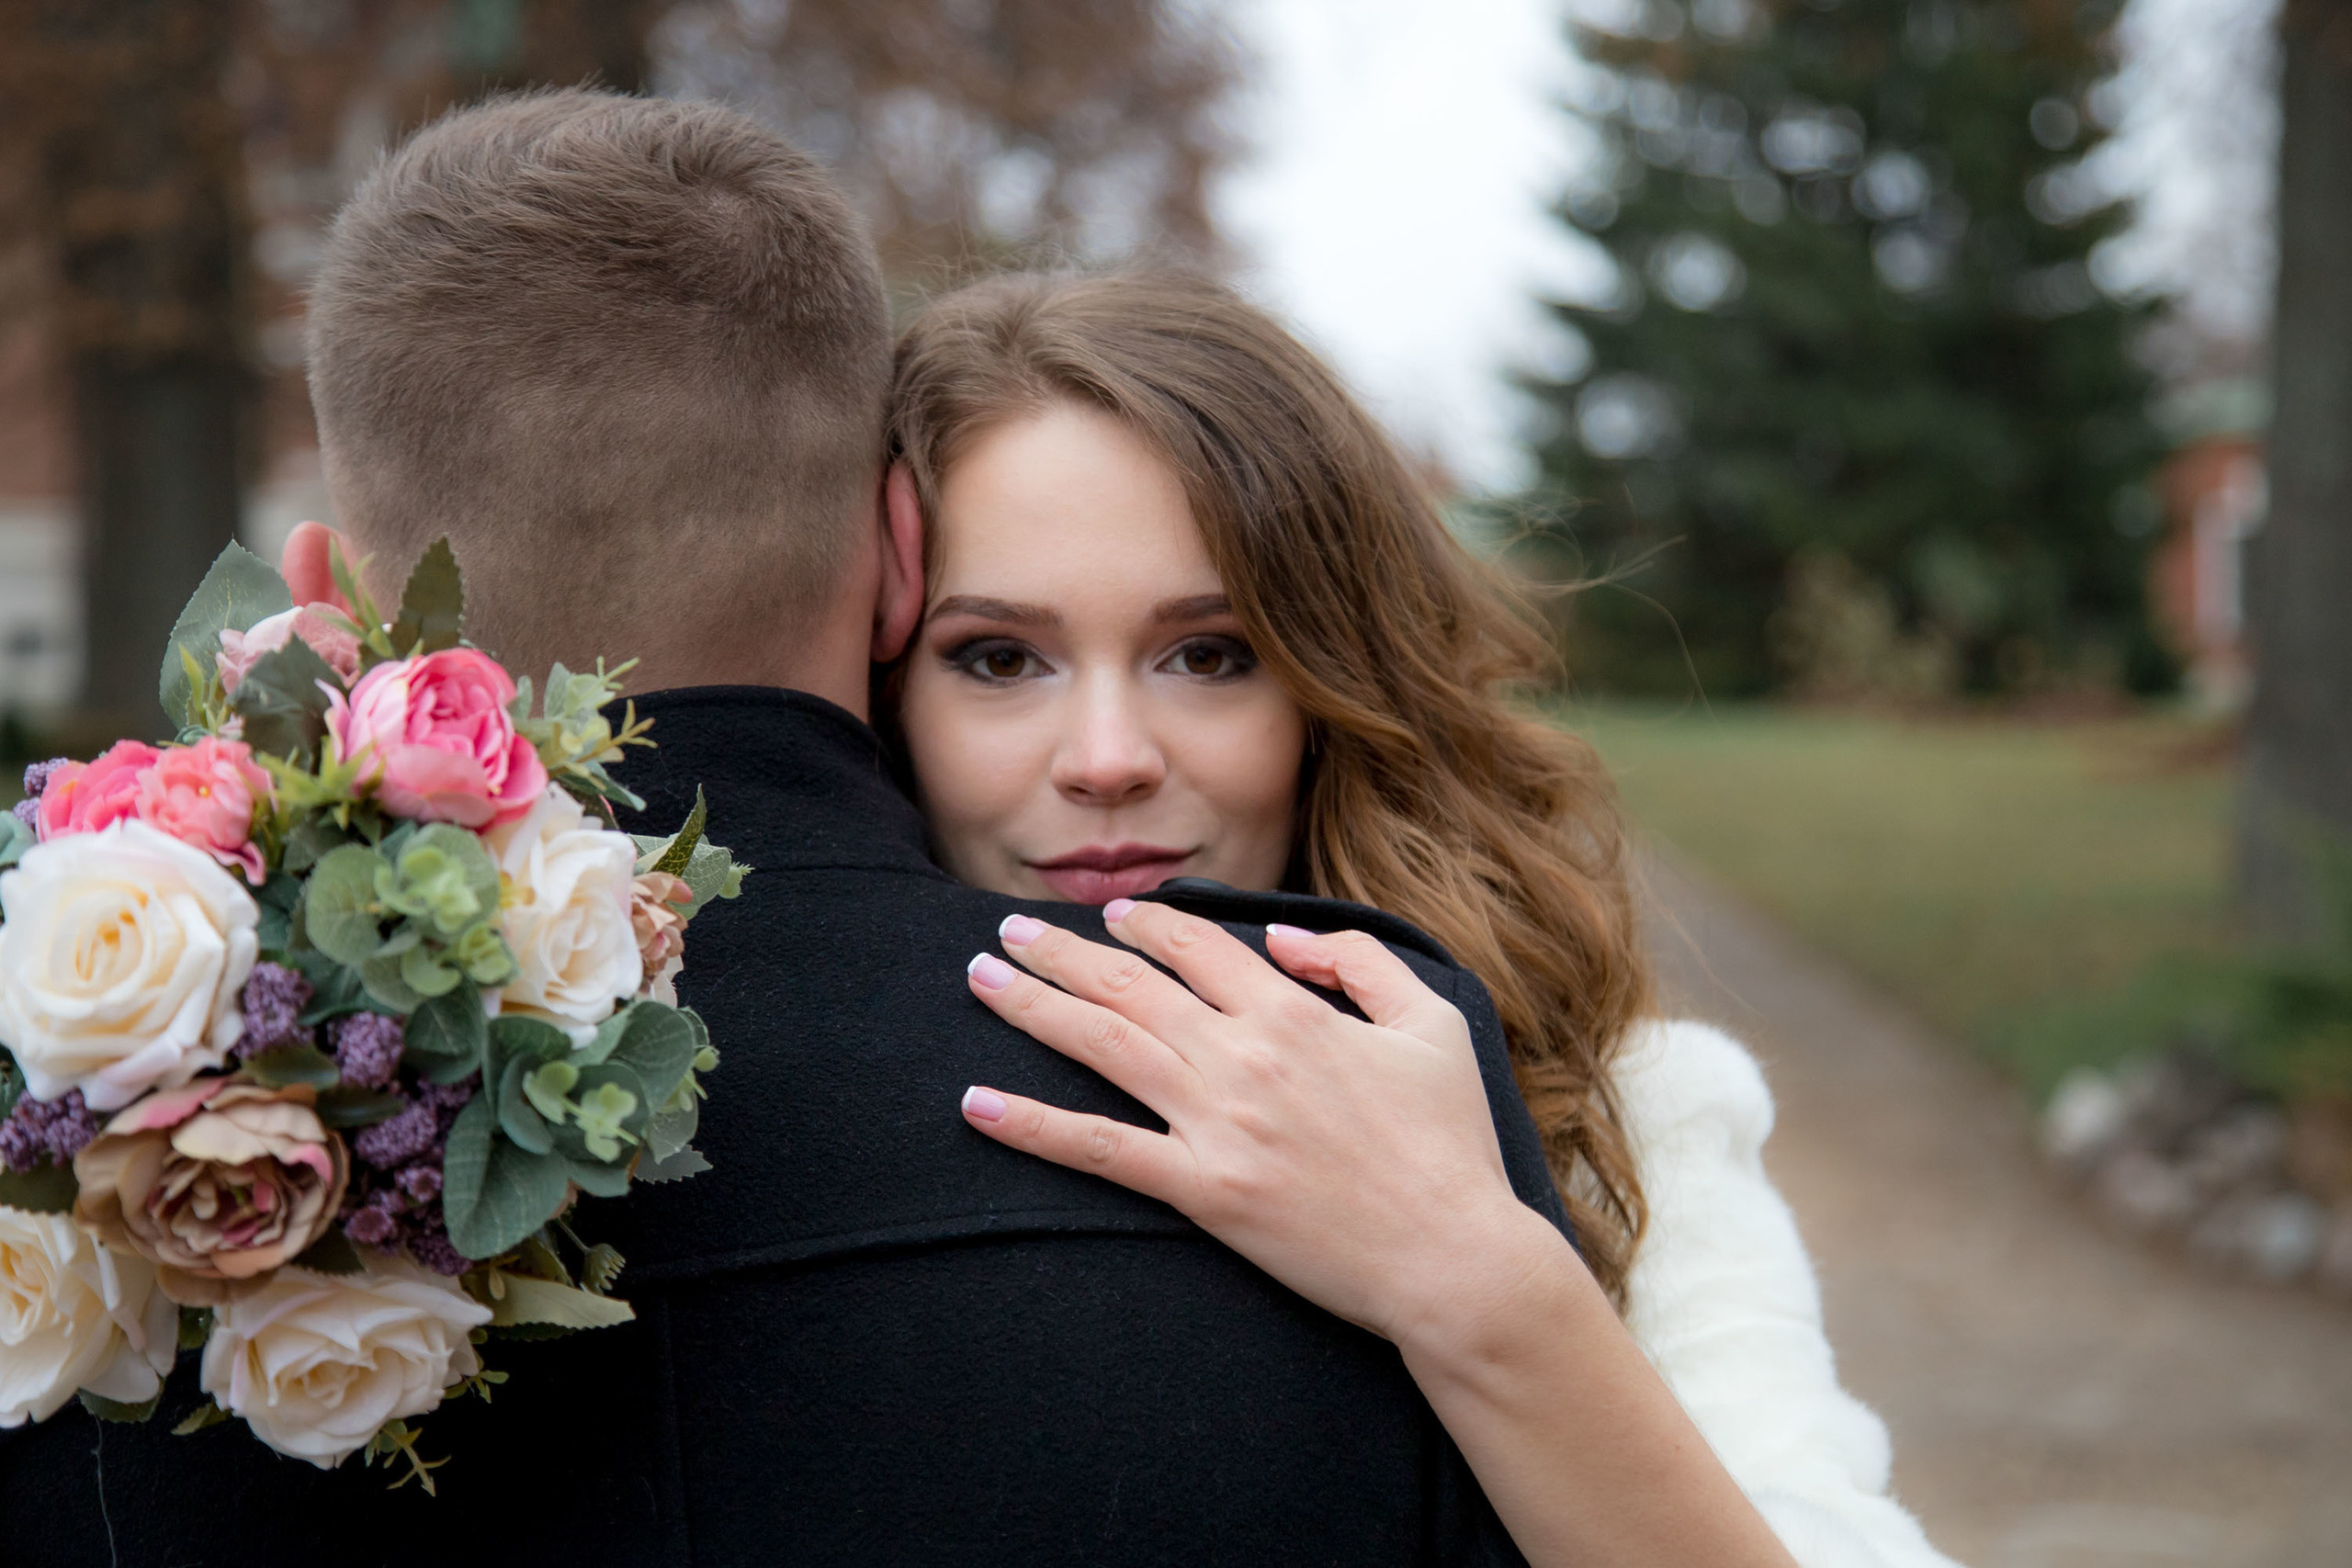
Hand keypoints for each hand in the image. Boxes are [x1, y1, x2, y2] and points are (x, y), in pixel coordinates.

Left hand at [959, 898, 1562, 1345]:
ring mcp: (1217, 1125)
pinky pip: (1101, 1151)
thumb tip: (1285, 938)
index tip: (1110, 916)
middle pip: (1130, 984)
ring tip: (980, 978)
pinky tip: (977, 1105)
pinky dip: (1034, 1126)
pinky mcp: (1203, 1191)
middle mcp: (1242, 1056)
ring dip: (1033, 1005)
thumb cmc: (1451, 1145)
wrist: (1455, 1258)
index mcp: (1294, 1012)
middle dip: (1061, 950)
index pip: (1197, 946)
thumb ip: (1362, 963)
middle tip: (1009, 932)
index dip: (1147, 924)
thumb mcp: (1433, 1025)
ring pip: (1103, 1045)